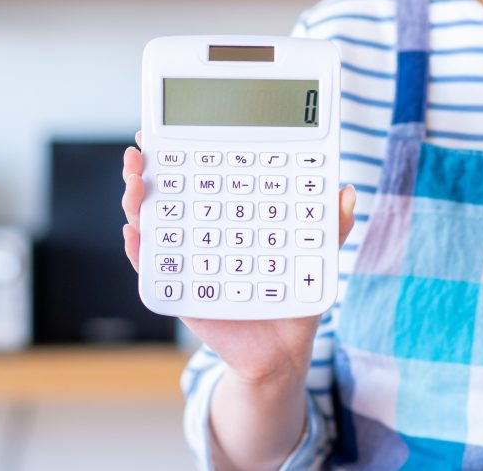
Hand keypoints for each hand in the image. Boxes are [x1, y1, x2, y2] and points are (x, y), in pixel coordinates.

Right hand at [121, 131, 357, 383]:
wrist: (285, 351)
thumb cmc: (294, 295)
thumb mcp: (316, 255)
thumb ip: (330, 224)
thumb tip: (347, 191)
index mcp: (227, 215)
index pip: (197, 176)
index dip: (177, 152)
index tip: (162, 131)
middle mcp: (199, 233)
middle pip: (163, 195)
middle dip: (144, 170)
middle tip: (140, 152)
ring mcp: (187, 261)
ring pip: (151, 227)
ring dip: (135, 203)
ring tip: (135, 186)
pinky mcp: (181, 293)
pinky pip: (153, 272)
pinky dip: (141, 253)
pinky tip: (136, 236)